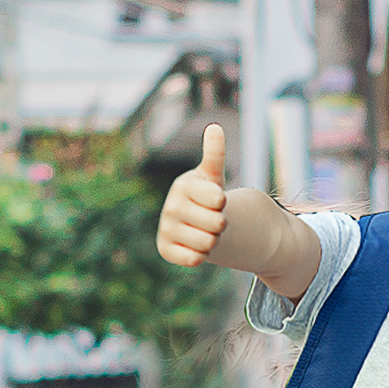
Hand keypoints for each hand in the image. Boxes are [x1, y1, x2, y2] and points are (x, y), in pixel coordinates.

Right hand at [156, 124, 228, 266]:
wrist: (193, 222)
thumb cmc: (206, 196)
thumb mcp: (213, 176)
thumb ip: (215, 155)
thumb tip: (215, 128)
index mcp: (183, 185)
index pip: (219, 200)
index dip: (224, 204)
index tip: (216, 200)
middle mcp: (171, 207)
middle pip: (217, 224)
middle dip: (221, 225)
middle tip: (211, 219)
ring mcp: (166, 229)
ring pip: (208, 243)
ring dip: (213, 241)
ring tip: (204, 231)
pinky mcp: (164, 249)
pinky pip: (194, 259)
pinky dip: (201, 255)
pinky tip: (195, 245)